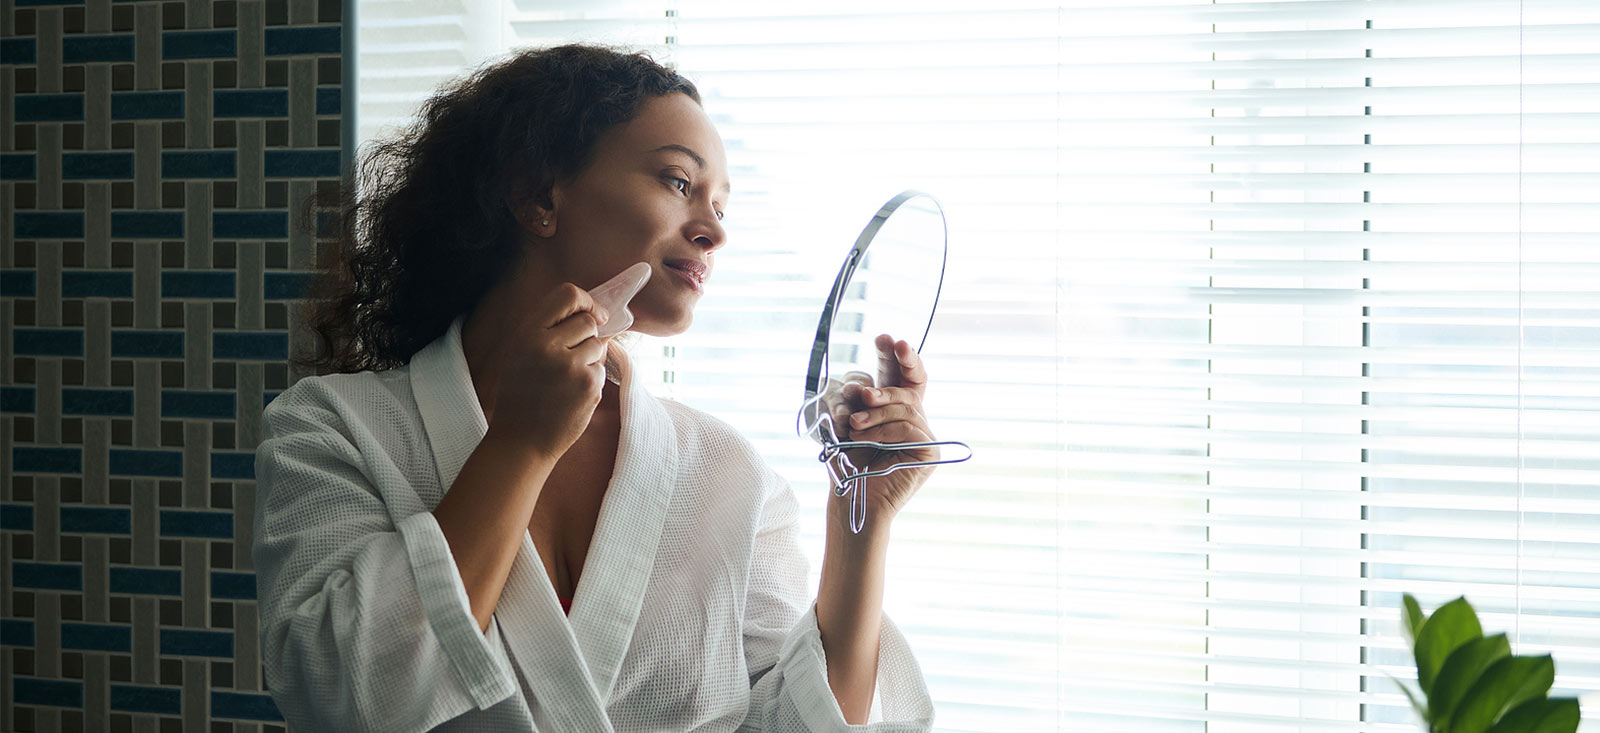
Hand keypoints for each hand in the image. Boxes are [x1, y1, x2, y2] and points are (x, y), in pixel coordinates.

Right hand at [474, 282, 610, 458]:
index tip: (593, 315)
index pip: (567, 294)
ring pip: (598, 344)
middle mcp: (547, 345)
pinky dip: (592, 380)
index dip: (586, 301)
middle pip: (588, 321)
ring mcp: (569, 365)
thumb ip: (547, 331)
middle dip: (588, 336)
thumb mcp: (520, 355)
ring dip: (590, 359)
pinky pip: (601, 369)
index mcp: (527, 333)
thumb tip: (590, 312)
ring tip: (566, 380)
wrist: (520, 442)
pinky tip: (572, 396)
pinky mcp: (588, 385)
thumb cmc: (522, 397)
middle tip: (572, 358)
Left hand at [824, 333, 938, 521]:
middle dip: (896, 369)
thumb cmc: (845, 460)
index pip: (902, 373)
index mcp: (893, 406)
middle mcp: (913, 417)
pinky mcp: (930, 452)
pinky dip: (883, 431)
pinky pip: (909, 427)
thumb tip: (863, 387)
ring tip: (853, 425)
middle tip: (868, 380)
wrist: (850, 497)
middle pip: (913, 382)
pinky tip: (864, 440)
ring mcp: (924, 434)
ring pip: (906, 405)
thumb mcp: (844, 419)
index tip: (885, 338)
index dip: (898, 355)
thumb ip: (854, 398)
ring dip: (875, 412)